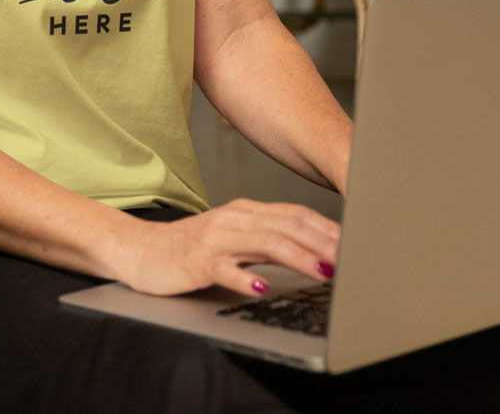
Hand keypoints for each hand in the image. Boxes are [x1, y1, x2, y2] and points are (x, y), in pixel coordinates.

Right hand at [116, 199, 339, 297]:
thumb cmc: (192, 249)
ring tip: (323, 271)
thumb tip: (315, 253)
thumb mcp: (235, 238)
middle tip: (351, 259)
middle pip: (287, 226)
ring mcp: (215, 239)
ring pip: (264, 243)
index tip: (357, 243)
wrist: (142, 251)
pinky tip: (261, 287)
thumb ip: (269, 241)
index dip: (328, 228)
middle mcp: (234, 219)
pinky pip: (224, 268)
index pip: (296, 214)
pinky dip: (245, 277)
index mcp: (246, 212)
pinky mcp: (197, 261)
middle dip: (323, 242)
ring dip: (297, 257)